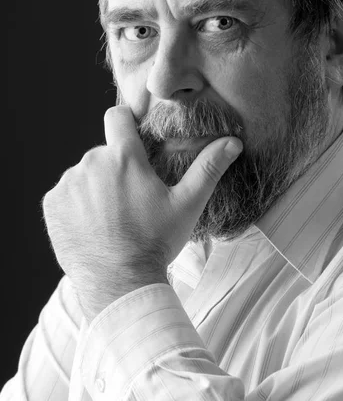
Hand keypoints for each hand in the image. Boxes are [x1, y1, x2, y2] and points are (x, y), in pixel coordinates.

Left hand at [42, 105, 242, 322]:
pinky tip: (93, 226)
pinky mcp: (52, 205)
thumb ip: (208, 168)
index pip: (117, 116)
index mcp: (124, 157)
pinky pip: (66, 193)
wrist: (120, 285)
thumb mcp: (187, 204)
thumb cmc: (156, 242)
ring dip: (96, 187)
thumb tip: (233, 142)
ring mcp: (68, 184)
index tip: (133, 138)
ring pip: (85, 174)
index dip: (126, 122)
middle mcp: (91, 163)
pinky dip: (77, 204)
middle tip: (132, 201)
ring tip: (112, 218)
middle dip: (117, 169)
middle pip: (105, 153)